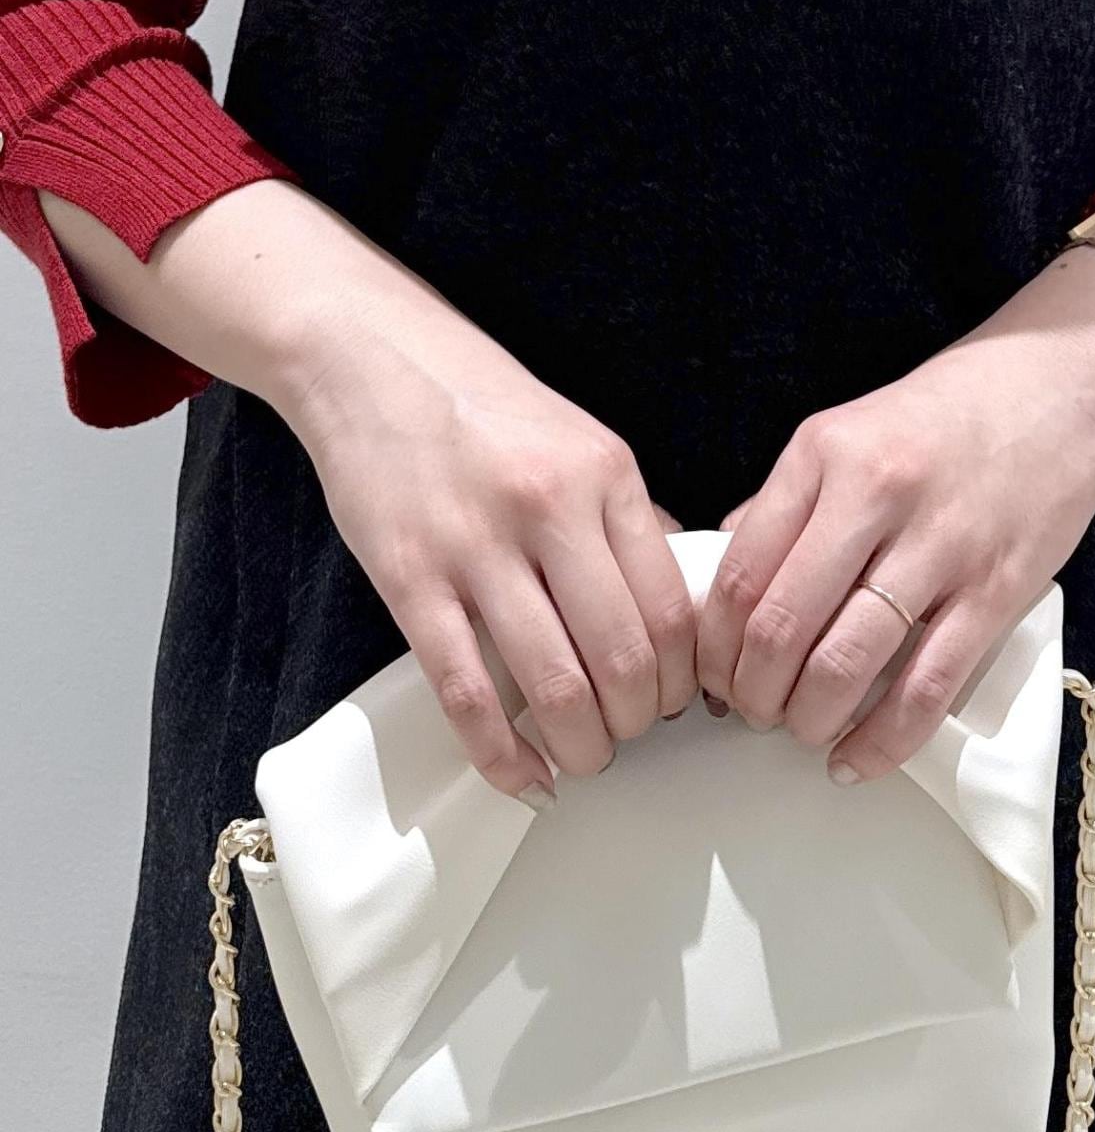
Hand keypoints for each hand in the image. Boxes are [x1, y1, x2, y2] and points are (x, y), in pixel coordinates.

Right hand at [280, 289, 698, 805]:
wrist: (372, 358)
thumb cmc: (479, 402)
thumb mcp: (579, 439)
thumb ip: (626, 518)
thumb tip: (673, 605)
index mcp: (603, 472)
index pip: (671, 605)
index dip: (684, 675)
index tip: (679, 699)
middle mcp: (547, 507)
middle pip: (622, 656)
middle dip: (637, 721)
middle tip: (631, 735)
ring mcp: (474, 546)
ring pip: (553, 685)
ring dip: (580, 746)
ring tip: (583, 757)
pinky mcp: (409, 579)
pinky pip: (467, 692)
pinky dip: (503, 754)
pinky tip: (524, 773)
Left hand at [694, 242, 1094, 780]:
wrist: (1059, 384)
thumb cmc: (946, 414)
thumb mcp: (848, 431)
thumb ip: (787, 503)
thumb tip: (727, 581)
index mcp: (824, 454)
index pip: (739, 572)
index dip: (713, 645)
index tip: (712, 674)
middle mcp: (876, 495)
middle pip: (780, 626)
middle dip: (752, 693)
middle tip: (752, 712)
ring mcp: (941, 545)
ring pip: (845, 664)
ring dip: (808, 719)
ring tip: (803, 729)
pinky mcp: (998, 590)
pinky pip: (927, 688)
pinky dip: (881, 740)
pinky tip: (856, 758)